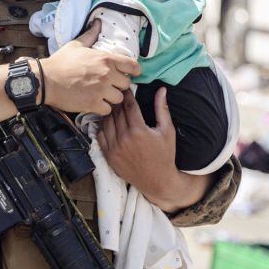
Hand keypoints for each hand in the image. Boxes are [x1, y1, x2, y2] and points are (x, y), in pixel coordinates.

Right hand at [42, 20, 140, 114]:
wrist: (46, 80)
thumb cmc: (61, 62)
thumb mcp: (76, 45)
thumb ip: (90, 35)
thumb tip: (97, 23)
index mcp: (106, 59)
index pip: (133, 66)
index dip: (134, 71)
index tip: (130, 74)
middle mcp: (107, 74)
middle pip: (126, 84)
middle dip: (118, 86)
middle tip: (108, 86)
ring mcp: (101, 90)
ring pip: (118, 98)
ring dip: (111, 98)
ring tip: (100, 95)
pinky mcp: (93, 104)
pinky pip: (107, 110)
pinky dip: (101, 108)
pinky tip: (94, 103)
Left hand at [96, 87, 207, 211]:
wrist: (157, 181)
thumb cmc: (165, 155)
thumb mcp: (167, 131)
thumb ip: (162, 109)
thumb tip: (162, 89)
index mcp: (138, 130)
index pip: (128, 105)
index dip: (127, 94)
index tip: (126, 87)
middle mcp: (124, 138)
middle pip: (116, 112)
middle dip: (117, 101)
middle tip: (116, 92)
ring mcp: (114, 148)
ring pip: (106, 122)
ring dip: (109, 112)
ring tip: (111, 105)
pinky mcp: (109, 156)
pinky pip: (100, 136)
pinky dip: (102, 126)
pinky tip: (107, 120)